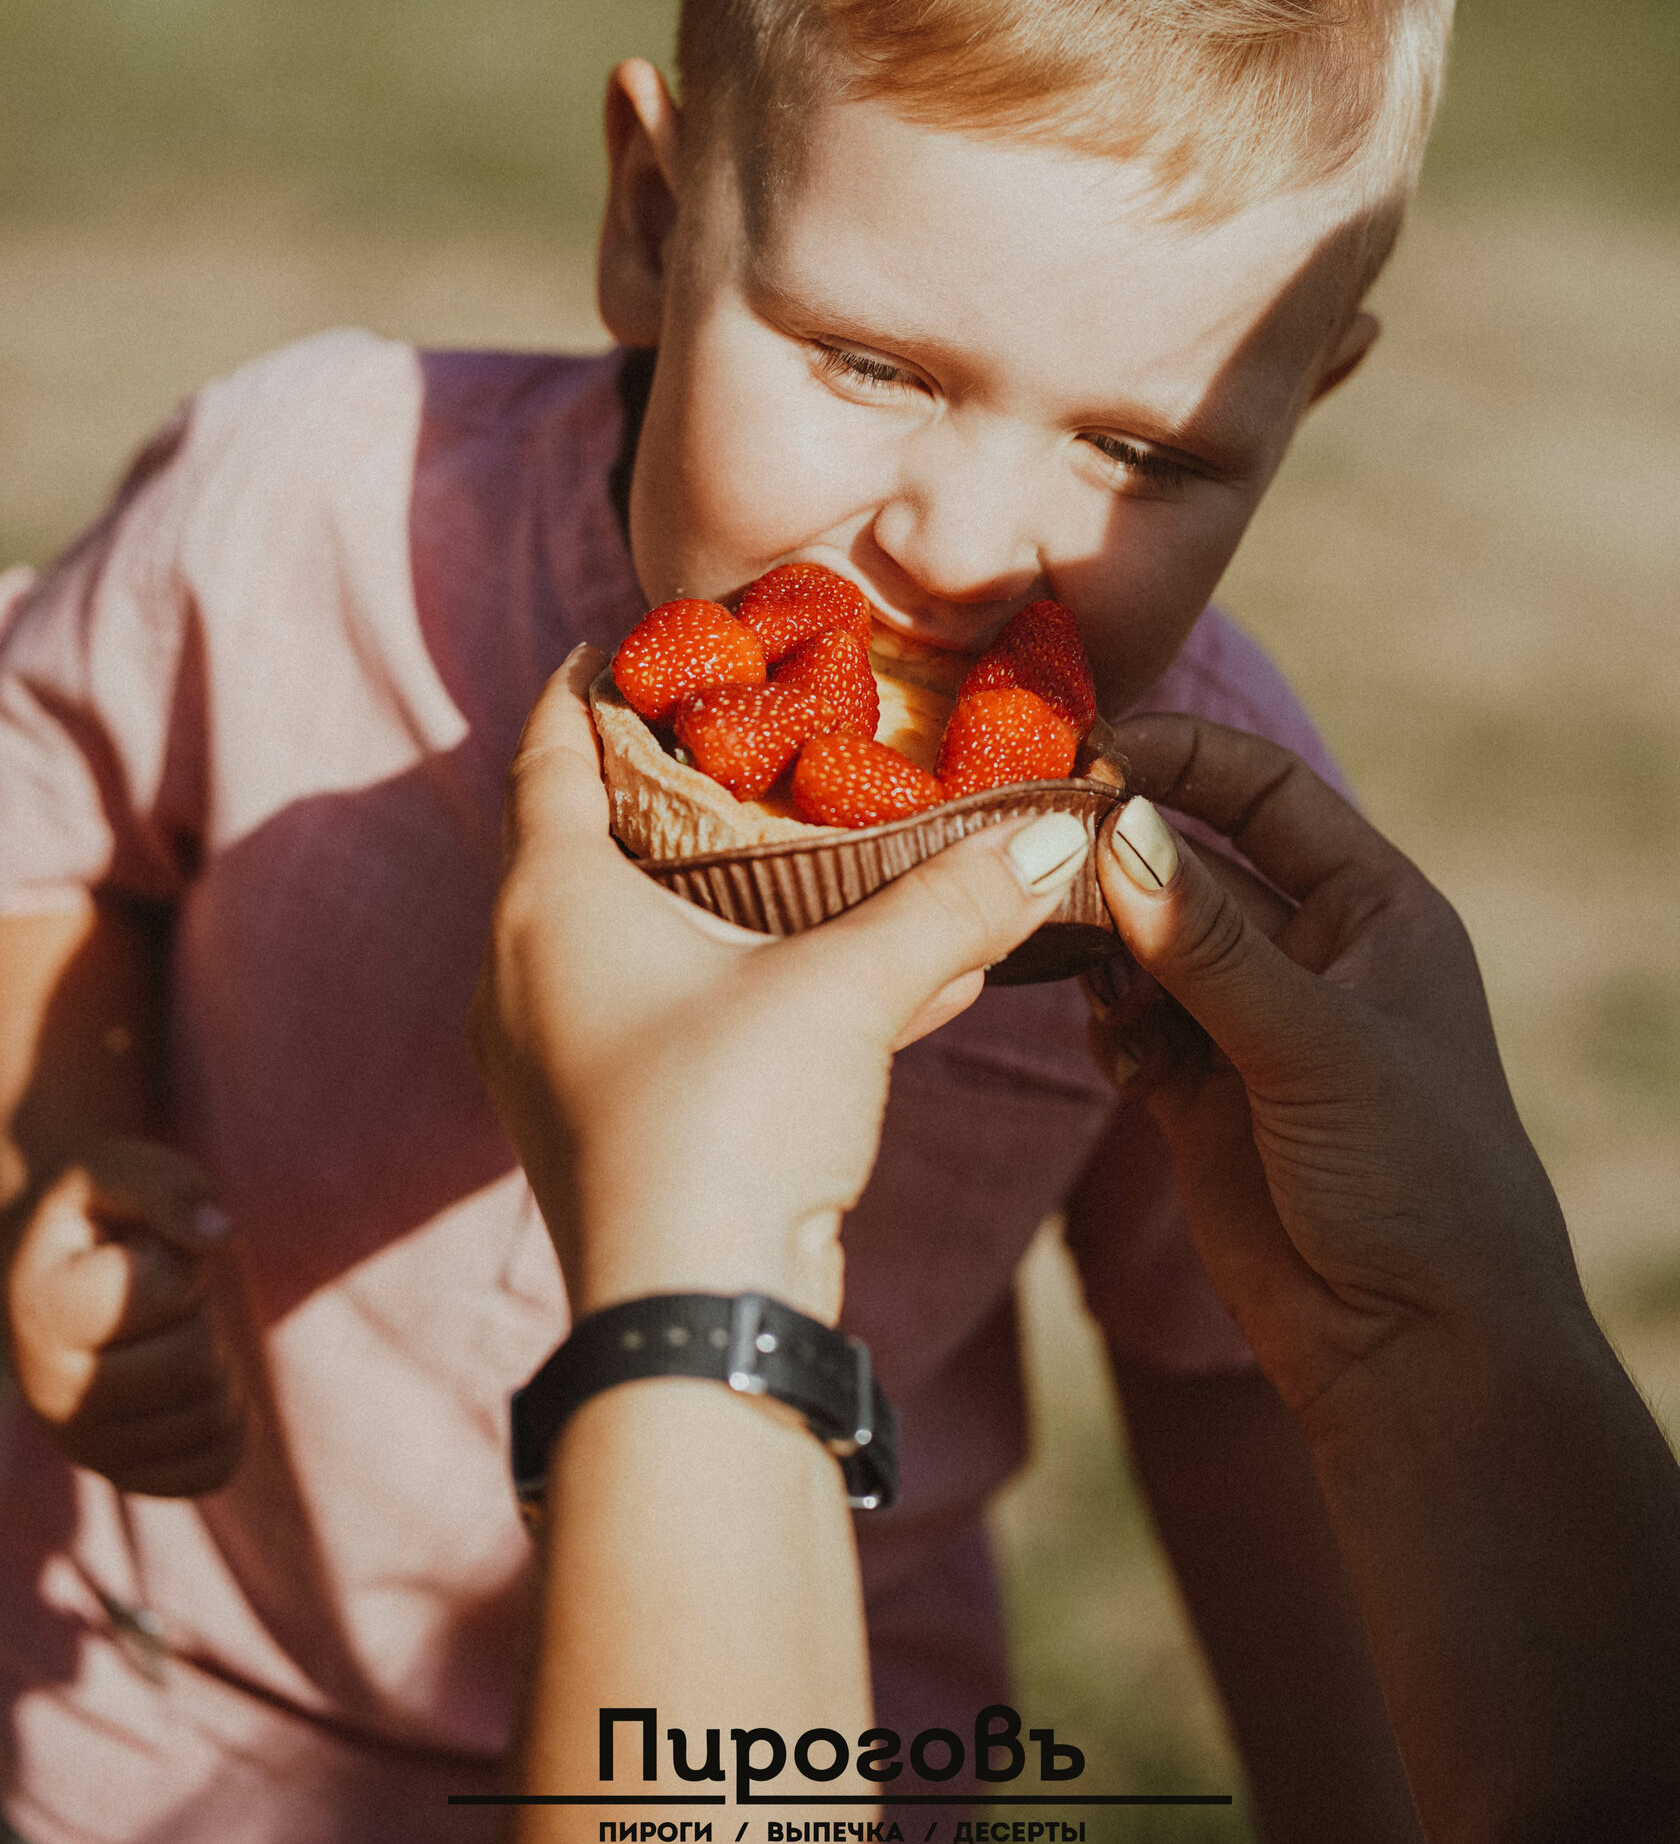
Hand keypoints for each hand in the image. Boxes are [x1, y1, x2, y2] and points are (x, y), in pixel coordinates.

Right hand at [3, 1135, 247, 1494]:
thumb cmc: (94, 1211)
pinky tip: (193, 1382)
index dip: (179, 1258)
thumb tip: (222, 1238)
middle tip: (159, 1296)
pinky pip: (216, 1465)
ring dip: (214, 1358)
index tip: (137, 1252)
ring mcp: (82, 1446)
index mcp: (39, 1313)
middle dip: (199, 1313)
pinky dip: (230, 1418)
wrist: (47, 1268)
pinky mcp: (121, 1474)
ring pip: (214, 1415)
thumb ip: (168, 1189)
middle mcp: (48, 1396)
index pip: (169, 1291)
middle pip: (197, 1362)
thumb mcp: (116, 1169)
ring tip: (164, 1332)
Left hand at [470, 646, 1091, 1324]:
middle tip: (745, 731)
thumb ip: (951, 904)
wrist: (692, 1326)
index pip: (548, 750)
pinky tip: (863, 977)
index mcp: (548, 902)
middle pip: (588, 838)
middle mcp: (525, 969)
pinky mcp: (606, 1122)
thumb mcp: (852, 990)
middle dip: (671, 784)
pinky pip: (674, 1011)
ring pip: (637, 933)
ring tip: (809, 842)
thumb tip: (1061, 828)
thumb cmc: (730, 1123)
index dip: (588, 687)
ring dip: (718, 889)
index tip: (631, 638)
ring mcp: (558, 1055)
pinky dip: (743, 977)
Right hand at [1089, 714, 1584, 1430]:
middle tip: (1033, 834)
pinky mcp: (1195, 1095)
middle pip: (1191, 860)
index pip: (1266, 792)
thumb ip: (1209, 943)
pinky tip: (1117, 1047)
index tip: (1092, 747)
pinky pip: (1127, 1024)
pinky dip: (1107, 1023)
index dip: (1183, 758)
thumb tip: (1121, 831)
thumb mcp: (1317, 1042)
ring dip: (1098, 937)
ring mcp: (1248, 1024)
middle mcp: (1310, 952)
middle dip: (1121, 847)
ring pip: (1145, 941)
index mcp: (1374, 909)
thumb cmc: (1416, 1174)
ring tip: (1048, 935)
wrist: (1416, 1350)